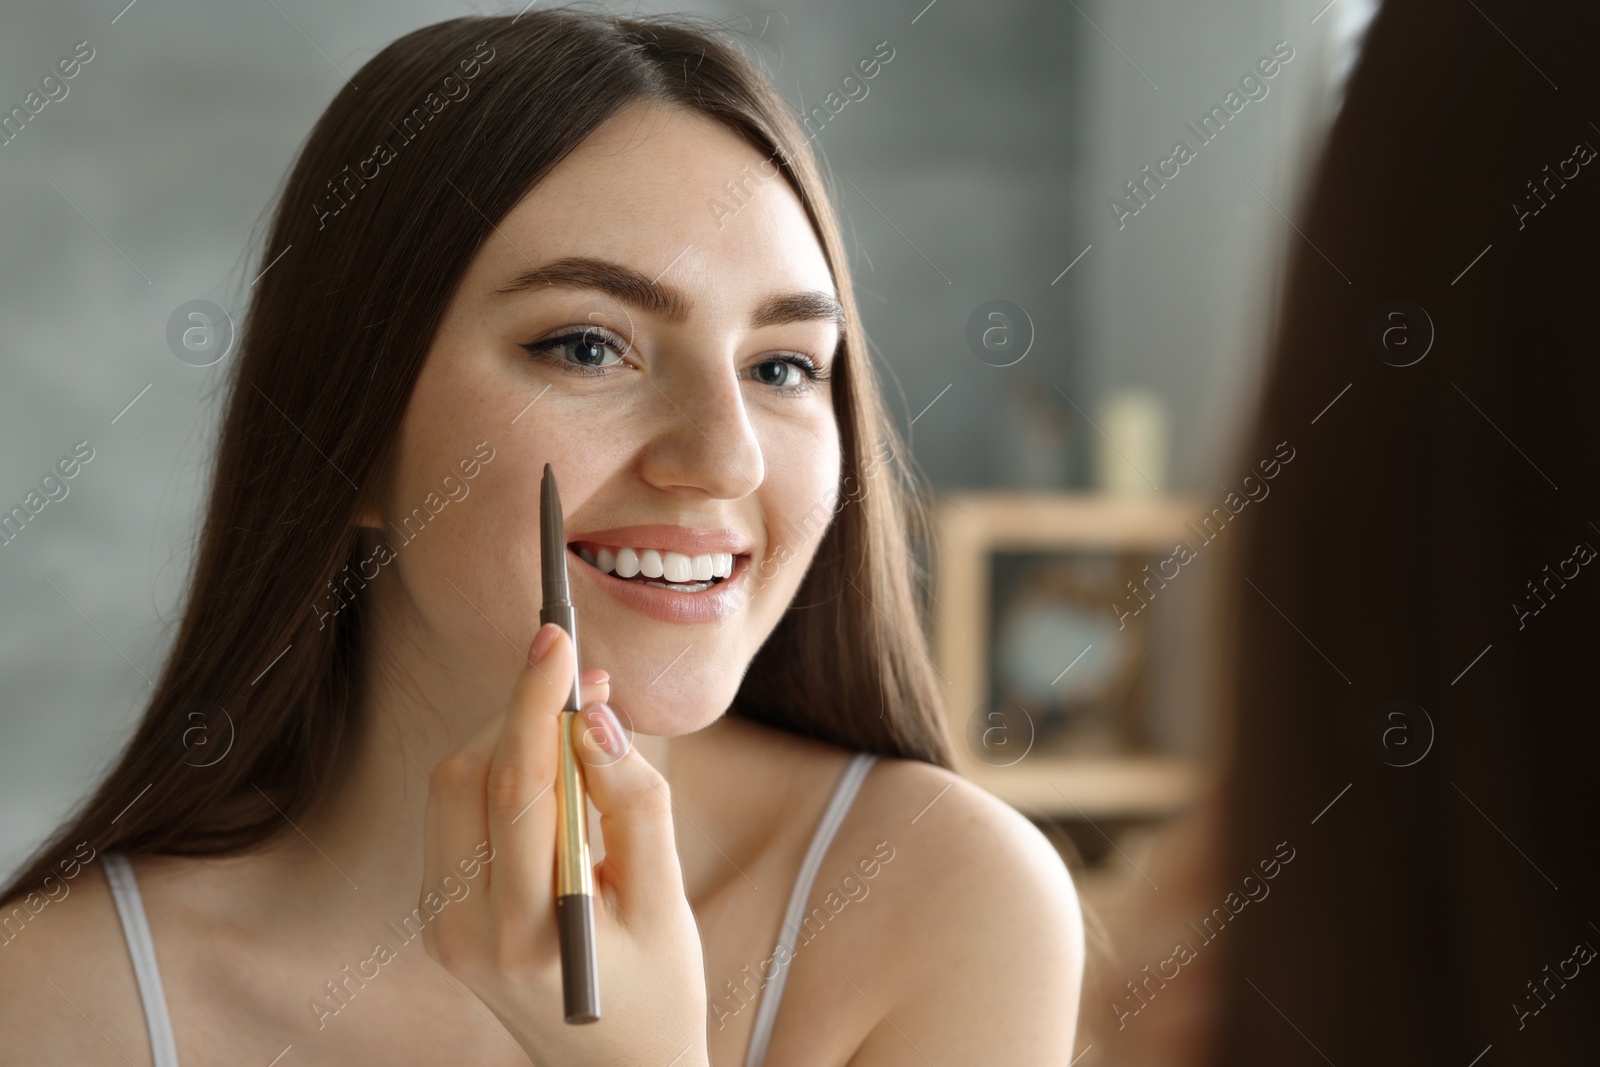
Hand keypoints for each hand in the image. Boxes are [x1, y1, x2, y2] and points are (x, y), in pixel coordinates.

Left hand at [420, 621, 708, 1064]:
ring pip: (454, 786)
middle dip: (524, 712)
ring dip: (511, 739)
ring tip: (581, 728)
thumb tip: (596, 719)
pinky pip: (456, 813)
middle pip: (470, 775)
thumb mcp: (668, 904)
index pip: (517, 786)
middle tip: (588, 680)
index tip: (556, 638)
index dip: (535, 700)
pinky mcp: (438, 913)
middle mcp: (462, 928)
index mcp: (525, 931)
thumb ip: (635, 805)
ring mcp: (439, 923)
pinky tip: (552, 776)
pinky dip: (500, 774)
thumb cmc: (658, 994)